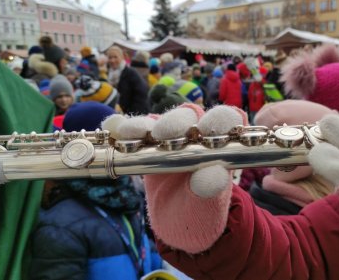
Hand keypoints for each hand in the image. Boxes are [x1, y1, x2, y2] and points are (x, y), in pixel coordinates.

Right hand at [102, 104, 247, 253]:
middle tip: (163, 134)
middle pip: (188, 115)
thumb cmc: (200, 212)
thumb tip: (213, 173)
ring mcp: (168, 138)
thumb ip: (212, 189)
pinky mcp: (143, 144)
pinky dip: (121, 127)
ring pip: (157, 120)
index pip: (225, 119)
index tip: (206, 129)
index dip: (218, 118)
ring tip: (132, 135)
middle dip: (175, 121)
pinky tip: (113, 130)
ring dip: (143, 125)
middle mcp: (195, 135)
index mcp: (220, 144)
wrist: (178, 224)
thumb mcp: (208, 205)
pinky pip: (131, 131)